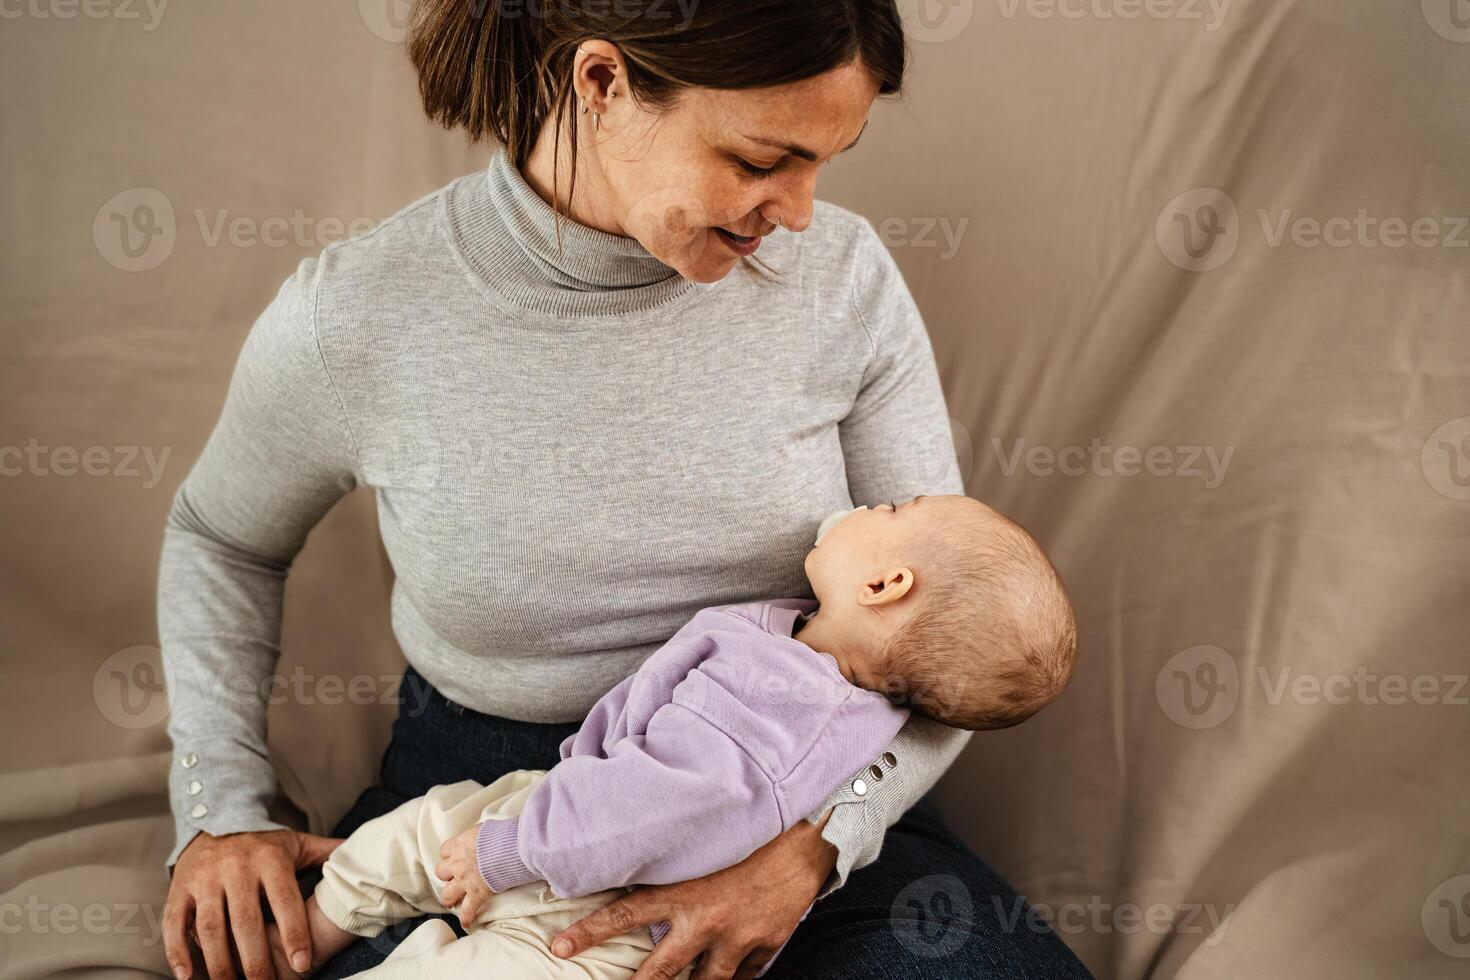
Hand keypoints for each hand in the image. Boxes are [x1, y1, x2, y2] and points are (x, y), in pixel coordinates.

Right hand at [164, 828, 342, 979]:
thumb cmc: (263, 843)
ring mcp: (205, 879)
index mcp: (269, 859)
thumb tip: (361, 854)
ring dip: (220, 964)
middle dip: (256, 960)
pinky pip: (175, 923)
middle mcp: (236, 868)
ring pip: (210, 927)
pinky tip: (188, 977)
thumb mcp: (296, 843)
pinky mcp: (179, 889)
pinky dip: (178, 952)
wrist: (214, 818)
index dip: (294, 932)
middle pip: (246, 920)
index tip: (303, 964)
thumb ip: (327, 853)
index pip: (284, 899)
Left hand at [435, 821, 495, 929]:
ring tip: (451, 902)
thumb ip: (478, 836)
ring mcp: (465, 880)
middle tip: (453, 878)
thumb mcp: (485, 829)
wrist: (510, 847)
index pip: (444, 851)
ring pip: (447, 894)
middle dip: (447, 876)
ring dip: (449, 898)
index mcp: (460, 845)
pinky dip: (467, 917)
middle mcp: (458, 863)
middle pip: (441, 872)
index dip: (449, 855)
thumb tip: (483, 836)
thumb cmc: (502, 835)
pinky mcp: (476, 893)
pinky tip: (466, 922)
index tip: (453, 858)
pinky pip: (467, 910)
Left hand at [550, 809, 836, 979]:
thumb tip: (641, 858)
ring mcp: (737, 939)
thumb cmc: (751, 828)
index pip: (624, 914)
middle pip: (660, 971)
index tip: (559, 948)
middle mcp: (705, 921)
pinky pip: (744, 975)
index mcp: (683, 890)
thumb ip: (674, 859)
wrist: (808, 836)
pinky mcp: (765, 946)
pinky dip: (734, 976)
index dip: (589, 932)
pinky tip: (726, 976)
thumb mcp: (704, 840)